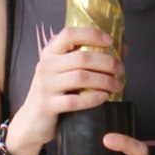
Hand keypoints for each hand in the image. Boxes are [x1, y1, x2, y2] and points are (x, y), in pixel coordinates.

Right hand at [6, 26, 124, 154]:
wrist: (31, 120)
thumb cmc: (54, 93)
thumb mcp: (65, 72)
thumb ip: (89, 59)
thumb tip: (123, 48)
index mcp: (50, 53)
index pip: (69, 34)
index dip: (91, 34)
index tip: (110, 41)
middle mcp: (46, 66)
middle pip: (81, 58)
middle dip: (107, 63)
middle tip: (121, 69)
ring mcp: (45, 86)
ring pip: (81, 78)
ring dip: (104, 81)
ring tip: (118, 85)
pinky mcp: (47, 105)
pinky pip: (75, 101)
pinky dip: (93, 99)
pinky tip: (104, 98)